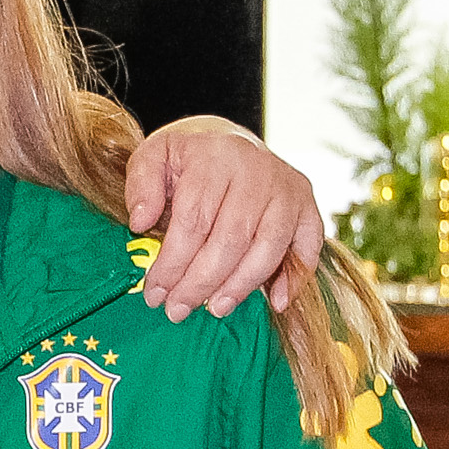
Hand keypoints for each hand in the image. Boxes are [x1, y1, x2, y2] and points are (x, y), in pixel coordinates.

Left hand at [122, 117, 325, 321]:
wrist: (229, 138)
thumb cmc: (187, 155)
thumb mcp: (153, 156)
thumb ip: (140, 185)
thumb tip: (140, 223)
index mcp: (216, 156)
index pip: (194, 220)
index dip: (173, 262)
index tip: (155, 292)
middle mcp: (258, 170)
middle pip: (231, 238)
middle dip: (202, 282)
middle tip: (178, 310)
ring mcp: (288, 188)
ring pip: (268, 246)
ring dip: (241, 285)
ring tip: (215, 309)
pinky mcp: (307, 204)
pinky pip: (308, 244)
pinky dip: (296, 276)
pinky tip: (275, 302)